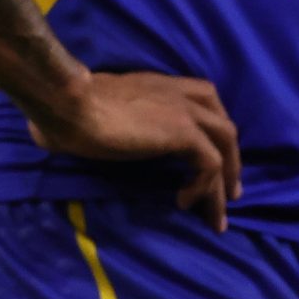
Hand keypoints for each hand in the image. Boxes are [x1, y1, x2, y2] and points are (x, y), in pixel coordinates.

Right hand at [29, 70, 242, 231]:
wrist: (70, 105)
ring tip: (217, 213)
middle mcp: (177, 94)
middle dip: (230, 159)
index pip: (202, 98)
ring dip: (226, 180)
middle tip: (228, 193)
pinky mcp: (183, 133)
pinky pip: (210, 164)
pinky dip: (204, 187)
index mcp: (158, 86)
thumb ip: (104, 121)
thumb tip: (67, 138)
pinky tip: (184, 202)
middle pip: (222, 123)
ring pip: (225, 145)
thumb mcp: (96, 111)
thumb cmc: (70, 108)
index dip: (209, 129)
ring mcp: (184, 112)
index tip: (205, 161)